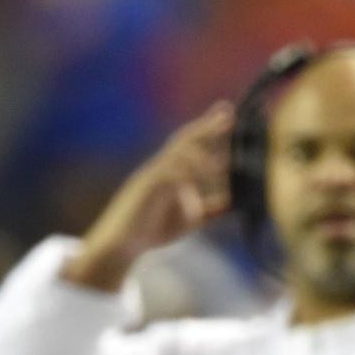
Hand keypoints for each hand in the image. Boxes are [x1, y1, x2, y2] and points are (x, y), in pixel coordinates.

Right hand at [62, 101, 235, 291]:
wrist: (122, 243)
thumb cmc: (153, 228)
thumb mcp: (189, 219)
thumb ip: (208, 208)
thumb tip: (233, 201)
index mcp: (173, 172)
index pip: (192, 145)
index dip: (209, 128)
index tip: (228, 112)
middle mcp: (162, 168)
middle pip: (185, 140)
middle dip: (206, 125)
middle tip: (227, 111)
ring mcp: (153, 175)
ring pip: (178, 153)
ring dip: (201, 145)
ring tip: (223, 141)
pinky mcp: (147, 187)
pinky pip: (169, 173)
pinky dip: (189, 171)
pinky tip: (206, 170)